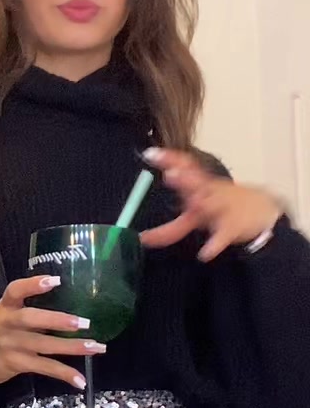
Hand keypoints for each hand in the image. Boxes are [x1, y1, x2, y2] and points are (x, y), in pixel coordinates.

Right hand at [0, 274, 105, 392]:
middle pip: (33, 319)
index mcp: (5, 307)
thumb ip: (26, 311)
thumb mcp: (2, 316)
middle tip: (84, 323)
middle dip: (59, 321)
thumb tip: (63, 310)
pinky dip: (64, 374)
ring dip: (73, 348)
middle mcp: (7, 323)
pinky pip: (44, 367)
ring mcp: (11, 345)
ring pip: (45, 345)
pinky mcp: (15, 364)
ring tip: (96, 347)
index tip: (55, 280)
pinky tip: (80, 381)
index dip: (34, 284)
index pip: (16, 290)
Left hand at [140, 148, 280, 261]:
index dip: (168, 159)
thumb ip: (169, 230)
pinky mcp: (233, 227)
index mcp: (202, 185)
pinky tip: (205, 254)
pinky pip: (223, 235)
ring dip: (202, 203)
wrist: (265, 212)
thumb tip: (143, 241)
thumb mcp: (196, 217)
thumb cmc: (224, 210)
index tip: (149, 153)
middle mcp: (211, 193)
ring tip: (193, 202)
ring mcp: (223, 208)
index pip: (185, 167)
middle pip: (197, 183)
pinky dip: (214, 244)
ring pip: (212, 204)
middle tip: (169, 174)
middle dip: (184, 179)